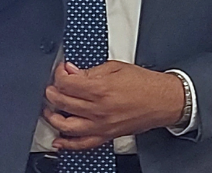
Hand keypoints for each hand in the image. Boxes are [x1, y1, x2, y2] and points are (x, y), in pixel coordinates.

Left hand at [43, 60, 183, 150]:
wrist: (161, 100)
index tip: (62, 70)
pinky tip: (59, 140)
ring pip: (66, 126)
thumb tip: (72, 70)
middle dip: (53, 92)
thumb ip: (90, 70)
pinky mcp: (106, 136)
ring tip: (49, 109)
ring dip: (53, 117)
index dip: (59, 74)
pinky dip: (67, 144)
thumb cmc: (142, 83)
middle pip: (63, 102)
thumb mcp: (114, 67)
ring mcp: (101, 125)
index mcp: (100, 88)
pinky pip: (82, 144)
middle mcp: (98, 109)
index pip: (66, 83)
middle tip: (53, 86)